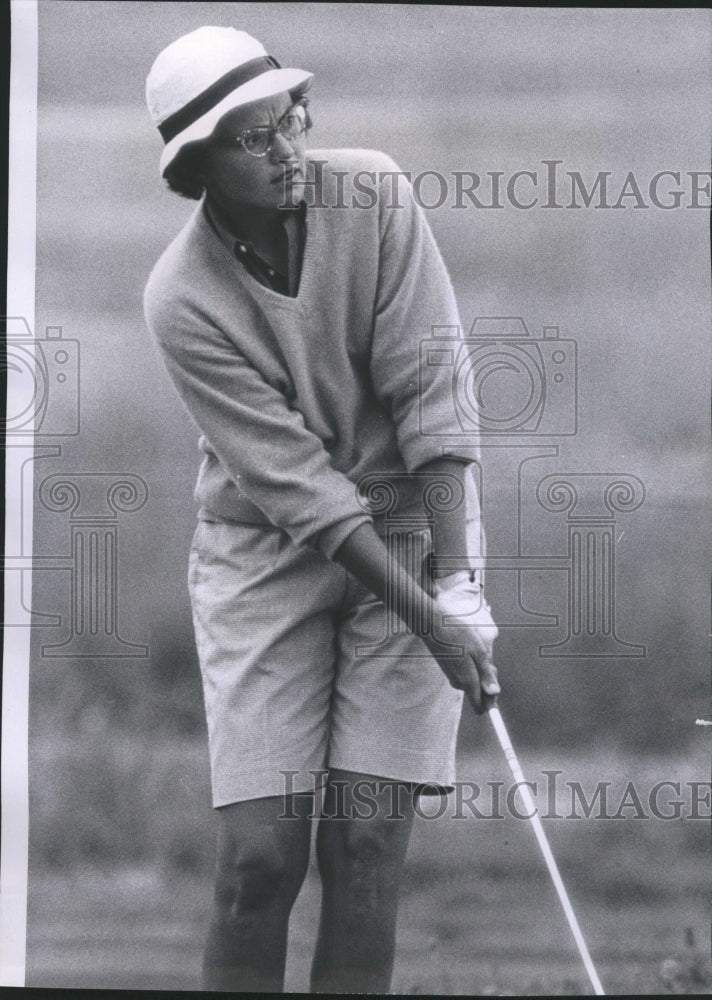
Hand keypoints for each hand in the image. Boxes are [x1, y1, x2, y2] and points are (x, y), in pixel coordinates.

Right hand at [425, 573, 498, 713]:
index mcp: (467, 681)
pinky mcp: (449, 670)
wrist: (433, 624)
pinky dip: (472, 666)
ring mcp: (452, 677)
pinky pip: (466, 675)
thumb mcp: (479, 652)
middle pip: (479, 694)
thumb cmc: (458, 635)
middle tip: (488, 661)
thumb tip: (494, 693)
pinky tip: (470, 651)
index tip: (495, 687)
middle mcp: (458, 683)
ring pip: (473, 683)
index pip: (481, 707)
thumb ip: (486, 675)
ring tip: (478, 652)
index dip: (491, 702)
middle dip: (488, 681)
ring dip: (480, 672)